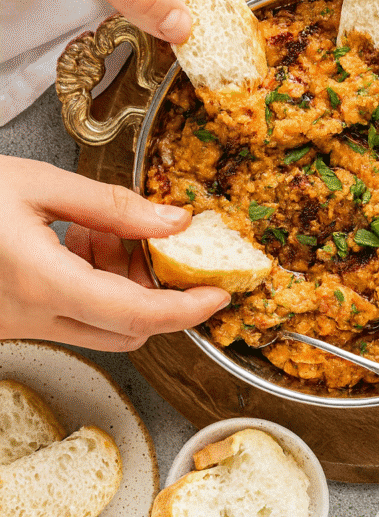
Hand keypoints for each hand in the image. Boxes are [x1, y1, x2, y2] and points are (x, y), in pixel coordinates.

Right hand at [0, 156, 229, 351]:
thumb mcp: (34, 184)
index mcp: (39, 279)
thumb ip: (110, 204)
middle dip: (154, 292)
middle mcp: (30, 316)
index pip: (133, 314)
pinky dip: (91, 289)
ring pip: (100, 327)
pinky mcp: (12, 323)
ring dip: (121, 287)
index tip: (219, 295)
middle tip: (144, 239)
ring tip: (99, 229)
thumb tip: (173, 220)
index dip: (185, 310)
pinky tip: (74, 242)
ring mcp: (18, 326)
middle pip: (126, 331)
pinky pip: (70, 319)